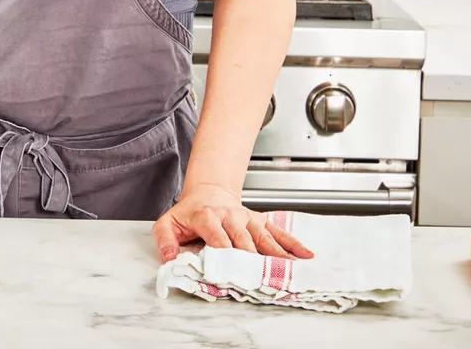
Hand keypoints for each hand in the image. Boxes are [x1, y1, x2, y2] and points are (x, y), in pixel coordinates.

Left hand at [152, 183, 313, 261]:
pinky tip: (305, 255)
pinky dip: (292, 243)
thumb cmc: (188, 215)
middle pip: (243, 239)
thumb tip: (170, 260)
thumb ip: (165, 241)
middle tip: (261, 277)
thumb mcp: (167, 223)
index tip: (230, 268)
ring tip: (290, 268)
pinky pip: (277, 232)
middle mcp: (230, 216)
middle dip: (252, 258)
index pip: (216, 235)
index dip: (223, 251)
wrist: (208, 194)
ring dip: (276, 253)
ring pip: (263, 236)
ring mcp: (247, 218)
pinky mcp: (259, 221)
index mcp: (207, 216)